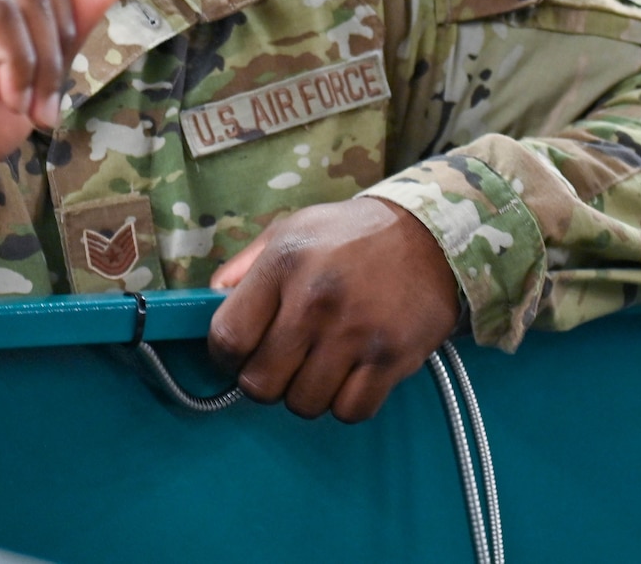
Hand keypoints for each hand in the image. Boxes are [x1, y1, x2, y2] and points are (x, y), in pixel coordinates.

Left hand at [206, 198, 461, 422]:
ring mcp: (356, 332)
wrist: (432, 235)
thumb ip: (244, 267)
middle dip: (265, 381)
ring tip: (319, 366)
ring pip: (304, 404)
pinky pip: (350, 411)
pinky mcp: (392, 358)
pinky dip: (346, 403)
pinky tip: (350, 376)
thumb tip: (208, 302)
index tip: (240, 352)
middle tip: (282, 363)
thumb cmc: (352, 234)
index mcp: (284, 264)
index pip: (228, 337)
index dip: (225, 355)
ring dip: (306, 393)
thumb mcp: (291, 230)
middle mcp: (316, 300)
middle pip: (261, 383)